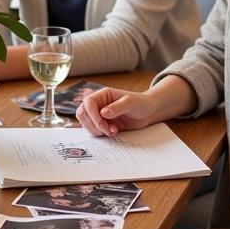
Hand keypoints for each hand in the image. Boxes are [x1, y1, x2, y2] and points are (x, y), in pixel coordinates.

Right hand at [76, 75, 195, 135]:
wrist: (147, 112)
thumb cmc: (140, 103)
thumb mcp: (131, 103)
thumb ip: (117, 107)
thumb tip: (103, 113)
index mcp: (102, 95)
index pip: (88, 103)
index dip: (92, 115)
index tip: (102, 125)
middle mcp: (98, 104)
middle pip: (82, 113)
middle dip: (92, 125)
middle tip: (106, 130)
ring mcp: (99, 115)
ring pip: (86, 123)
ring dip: (96, 130)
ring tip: (112, 131)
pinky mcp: (102, 124)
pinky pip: (93, 130)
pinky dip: (100, 134)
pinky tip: (113, 132)